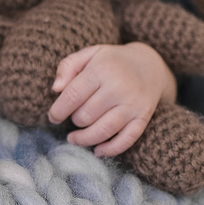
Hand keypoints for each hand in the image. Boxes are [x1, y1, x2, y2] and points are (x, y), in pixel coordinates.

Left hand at [48, 42, 176, 156]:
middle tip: (74, 118)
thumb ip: (68, 66)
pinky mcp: (143, 117)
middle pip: (85, 116)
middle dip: (74, 121)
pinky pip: (126, 140)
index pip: (72, 96)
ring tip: (74, 138)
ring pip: (102, 131)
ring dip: (84, 139)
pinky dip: (110, 150)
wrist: (150, 65)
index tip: (53, 117)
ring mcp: (132, 104)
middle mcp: (119, 87)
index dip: (58, 111)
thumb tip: (56, 89)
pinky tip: (98, 151)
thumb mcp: (89, 54)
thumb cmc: (112, 61)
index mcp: (102, 69)